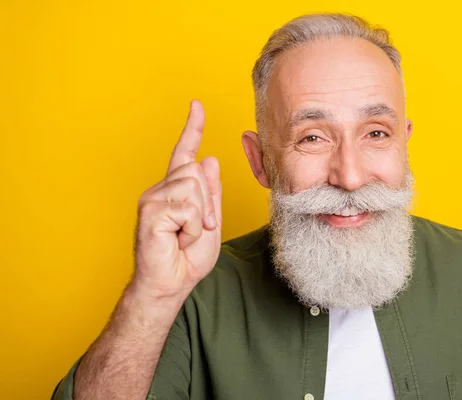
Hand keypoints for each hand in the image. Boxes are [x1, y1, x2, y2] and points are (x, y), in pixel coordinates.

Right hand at [132, 100, 221, 301]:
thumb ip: (210, 193)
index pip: (185, 153)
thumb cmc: (187, 257)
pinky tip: (178, 240)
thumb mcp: (210, 222)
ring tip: (185, 236)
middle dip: (207, 204)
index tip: (197, 105)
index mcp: (176, 190)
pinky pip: (187, 207)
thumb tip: (209, 159)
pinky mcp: (150, 211)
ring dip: (200, 218)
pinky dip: (192, 228)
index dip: (192, 128)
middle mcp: (161, 189)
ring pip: (192, 188)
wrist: (171, 284)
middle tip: (197, 229)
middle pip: (195, 171)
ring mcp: (152, 199)